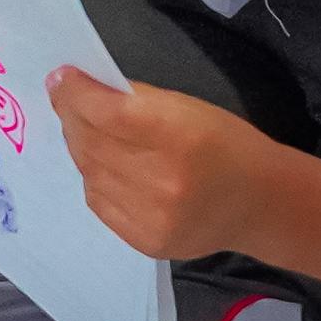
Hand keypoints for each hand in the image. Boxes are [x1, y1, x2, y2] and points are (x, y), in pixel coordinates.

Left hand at [48, 69, 276, 263]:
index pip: (105, 113)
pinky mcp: (145, 241)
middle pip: (91, 143)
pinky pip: (98, 201)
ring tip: (86, 130)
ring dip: (80, 146)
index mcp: (178, 138)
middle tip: (67, 101)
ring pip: (88, 172)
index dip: (74, 94)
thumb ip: (135, 99)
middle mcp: (161, 182)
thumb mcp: (188, 107)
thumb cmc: (226, 144)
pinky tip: (106, 165)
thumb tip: (82, 88)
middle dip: (72, 116)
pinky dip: (94, 177)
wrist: (260, 204)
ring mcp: (151, 218)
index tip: (60, 79)